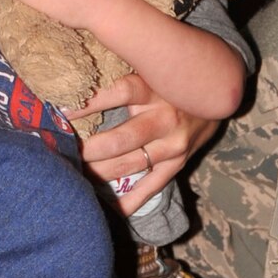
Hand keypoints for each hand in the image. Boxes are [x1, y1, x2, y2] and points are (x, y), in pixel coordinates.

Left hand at [78, 74, 218, 214]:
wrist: (216, 95)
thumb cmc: (170, 80)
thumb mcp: (150, 69)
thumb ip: (121, 74)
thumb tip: (78, 76)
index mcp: (153, 89)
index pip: (117, 93)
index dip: (88, 104)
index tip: (60, 112)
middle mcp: (164, 118)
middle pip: (121, 140)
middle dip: (90, 151)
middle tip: (64, 154)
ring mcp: (173, 145)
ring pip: (130, 165)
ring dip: (101, 173)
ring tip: (77, 176)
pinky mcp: (179, 163)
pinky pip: (153, 186)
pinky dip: (132, 200)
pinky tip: (113, 208)